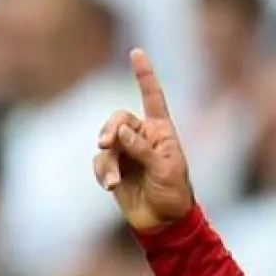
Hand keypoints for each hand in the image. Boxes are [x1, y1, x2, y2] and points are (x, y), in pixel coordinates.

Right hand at [93, 49, 193, 230]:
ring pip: (106, 143)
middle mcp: (142, 137)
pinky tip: (110, 186)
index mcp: (162, 132)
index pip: (152, 98)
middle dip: (110, 129)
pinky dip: (103, 172)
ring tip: (114, 180)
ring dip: (108, 160)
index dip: (144, 75)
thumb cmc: (174, 194)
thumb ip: (143, 149)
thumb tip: (120, 131)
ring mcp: (127, 153)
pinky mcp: (114, 168)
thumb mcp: (166, 170)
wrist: (165, 222)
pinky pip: (100, 162)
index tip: (136, 52)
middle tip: (106, 143)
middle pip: (118, 119)